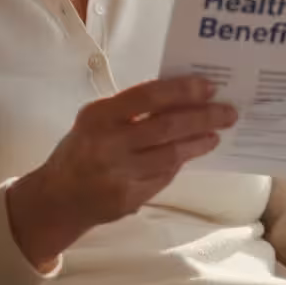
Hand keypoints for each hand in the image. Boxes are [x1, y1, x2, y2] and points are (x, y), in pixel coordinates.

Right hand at [6, 75, 235, 268]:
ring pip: (171, 155)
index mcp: (99, 116)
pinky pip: (163, 176)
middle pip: (167, 127)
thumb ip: (130, 109)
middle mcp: (108, 144)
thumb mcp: (96, 121)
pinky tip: (192, 153)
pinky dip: (180, 163)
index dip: (182, 90)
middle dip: (203, 117)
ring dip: (199, 142)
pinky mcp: (129, 198)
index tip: (209, 86)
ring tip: (216, 133)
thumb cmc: (83, 149)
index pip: (148, 96)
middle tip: (228, 112)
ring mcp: (119, 174)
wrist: (56, 198)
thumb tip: (181, 96)